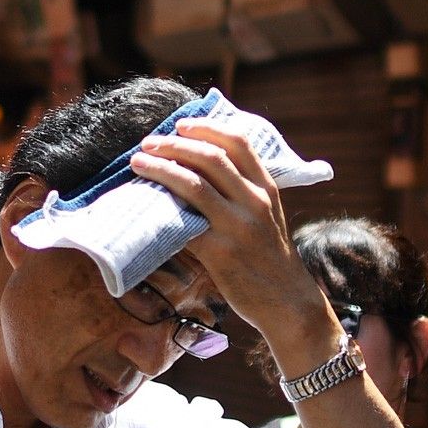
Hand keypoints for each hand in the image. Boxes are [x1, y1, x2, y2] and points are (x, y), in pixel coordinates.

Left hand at [129, 117, 318, 328]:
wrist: (288, 302)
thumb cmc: (271, 258)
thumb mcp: (268, 215)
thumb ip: (243, 192)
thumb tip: (200, 171)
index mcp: (267, 187)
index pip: (238, 142)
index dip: (206, 128)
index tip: (181, 125)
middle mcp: (254, 202)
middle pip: (210, 157)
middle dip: (174, 145)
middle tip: (149, 143)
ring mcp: (237, 227)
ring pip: (193, 184)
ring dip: (161, 169)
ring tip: (139, 162)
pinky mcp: (220, 253)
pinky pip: (185, 224)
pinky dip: (163, 210)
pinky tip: (147, 205)